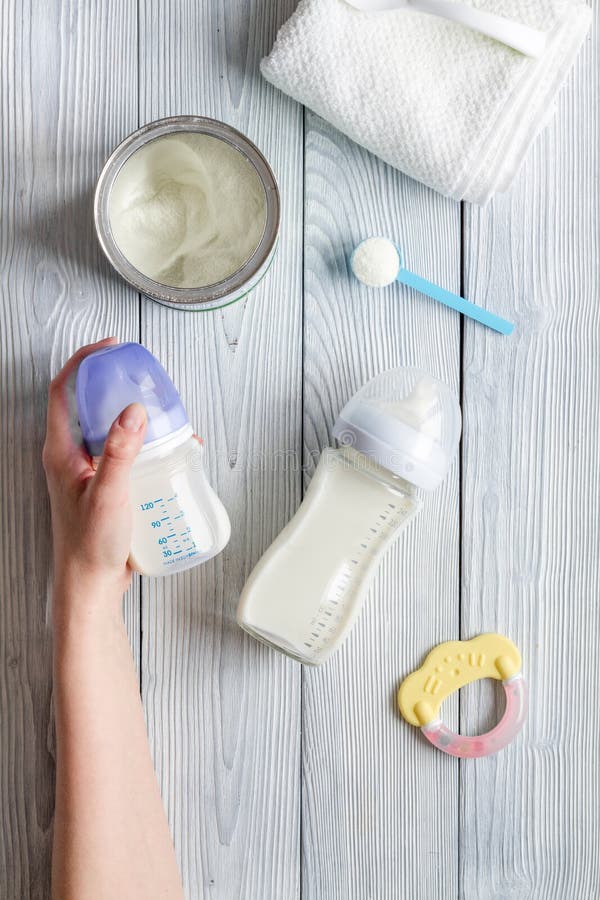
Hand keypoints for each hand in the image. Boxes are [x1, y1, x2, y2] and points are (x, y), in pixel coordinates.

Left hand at [43, 338, 146, 604]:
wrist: (91, 586)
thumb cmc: (89, 547)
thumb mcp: (108, 495)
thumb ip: (120, 453)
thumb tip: (133, 411)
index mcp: (60, 452)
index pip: (64, 391)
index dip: (84, 362)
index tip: (111, 349)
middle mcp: (71, 457)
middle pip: (90, 405)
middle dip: (117, 386)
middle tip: (145, 380)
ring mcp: (88, 472)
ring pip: (110, 429)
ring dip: (136, 418)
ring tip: (166, 418)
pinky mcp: (106, 486)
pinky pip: (124, 454)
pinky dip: (146, 446)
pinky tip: (170, 455)